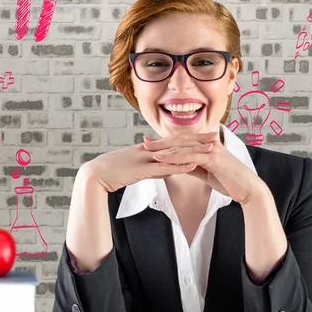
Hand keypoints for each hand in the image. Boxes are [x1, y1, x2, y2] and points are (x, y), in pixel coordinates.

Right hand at [82, 135, 213, 192]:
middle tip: (216, 136)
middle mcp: (149, 149)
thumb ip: (150, 167)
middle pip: (177, 142)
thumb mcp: (136, 168)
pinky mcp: (143, 169)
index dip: (190, 138)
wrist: (96, 175)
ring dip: (193, 151)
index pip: (173, 140)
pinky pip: (164, 167)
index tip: (205, 136)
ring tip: (211, 149)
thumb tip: (164, 169)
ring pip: (174, 153)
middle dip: (197, 140)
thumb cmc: (114, 172)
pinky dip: (179, 165)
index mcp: (148, 148)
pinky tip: (193, 165)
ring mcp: (146, 158)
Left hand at [143, 132, 263, 204]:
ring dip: (164, 148)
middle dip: (161, 142)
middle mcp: (209, 143)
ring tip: (148, 150)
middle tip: (144, 142)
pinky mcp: (213, 158)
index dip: (167, 141)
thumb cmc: (230, 181)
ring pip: (183, 146)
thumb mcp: (207, 172)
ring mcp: (212, 149)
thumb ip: (194, 166)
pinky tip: (162, 159)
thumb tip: (179, 166)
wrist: (248, 189)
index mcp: (208, 144)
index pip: (184, 140)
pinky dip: (174, 157)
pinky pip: (189, 156)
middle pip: (181, 140)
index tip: (152, 142)